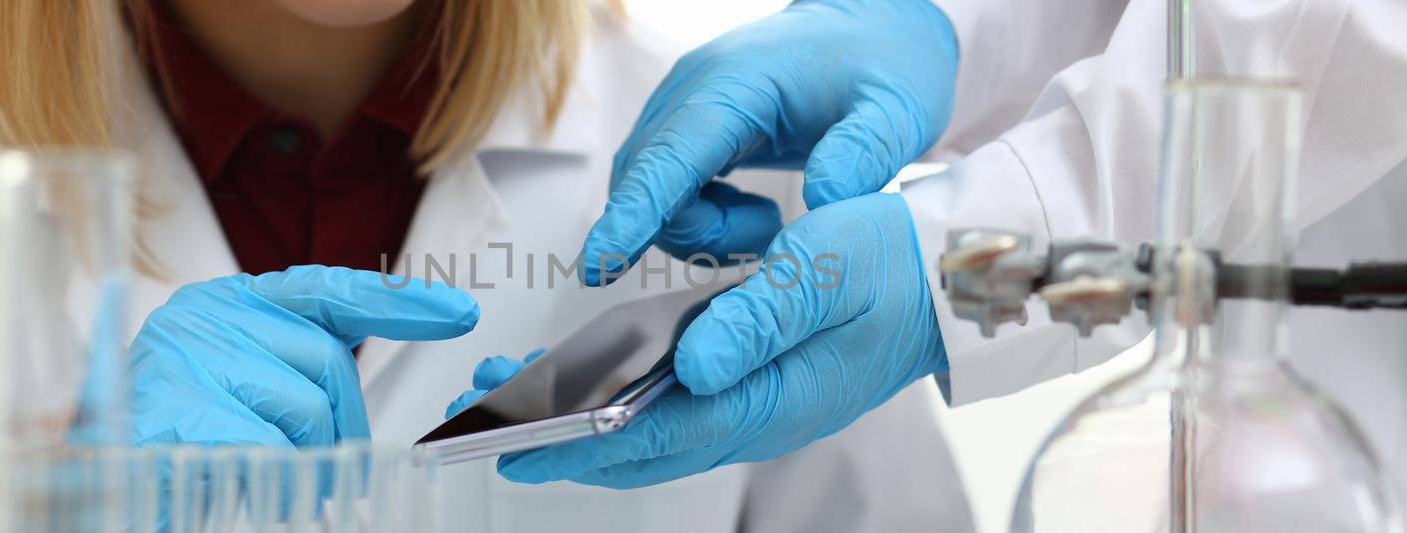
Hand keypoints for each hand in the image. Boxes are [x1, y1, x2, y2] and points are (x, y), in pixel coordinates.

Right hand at [130, 265, 479, 446]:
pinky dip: (265, 469)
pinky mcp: (179, 409)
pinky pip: (268, 444)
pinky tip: (234, 471)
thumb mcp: (240, 387)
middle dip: (342, 421)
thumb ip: (295, 371)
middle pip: (328, 360)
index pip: (328, 289)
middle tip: (325, 463)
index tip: (459, 311)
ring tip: (259, 467)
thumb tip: (354, 408)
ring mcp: (189, 357)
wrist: (86, 475)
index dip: (398, 302)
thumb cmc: (171, 434)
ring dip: (303, 454)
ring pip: (306, 407)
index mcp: (226, 301)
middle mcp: (206, 314)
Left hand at [479, 194, 946, 487]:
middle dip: (561, 439)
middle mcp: (758, 416)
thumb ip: (758, 320)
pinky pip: (678, 408)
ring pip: (655, 431)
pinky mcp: (758, 386)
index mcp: (772, 398)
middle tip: (487, 423)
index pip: (658, 435)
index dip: (581, 443)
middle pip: (643, 446)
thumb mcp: (826, 273)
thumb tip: (691, 367)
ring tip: (517, 398)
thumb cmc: (892, 265)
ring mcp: (759, 406)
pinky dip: (624, 401)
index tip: (515, 446)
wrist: (950, 274)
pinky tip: (587, 383)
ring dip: (584, 420)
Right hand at [581, 0, 957, 283]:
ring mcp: (684, 106)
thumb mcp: (899, 110)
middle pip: (645, 181)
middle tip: (767, 237)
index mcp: (737, 83)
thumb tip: (823, 202)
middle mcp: (693, 90)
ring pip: (648, 189)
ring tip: (768, 224)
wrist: (876, 28)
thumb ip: (865, 153)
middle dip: (690, 231)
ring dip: (697, 228)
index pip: (669, 154)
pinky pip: (663, 186)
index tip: (601, 262)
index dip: (635, 212)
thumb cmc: (887, 66)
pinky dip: (697, 217)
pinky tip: (751, 214)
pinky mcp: (689, 125)